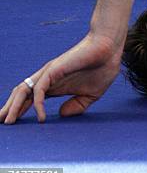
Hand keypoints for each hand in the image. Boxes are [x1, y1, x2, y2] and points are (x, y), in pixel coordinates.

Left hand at [0, 33, 122, 123]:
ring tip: (8, 122)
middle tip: (1, 123)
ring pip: (24, 91)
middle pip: (22, 94)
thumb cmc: (103, 67)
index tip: (12, 122)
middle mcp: (47, 78)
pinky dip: (36, 104)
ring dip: (14, 107)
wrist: (110, 48)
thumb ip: (78, 105)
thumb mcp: (92, 94)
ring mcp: (49, 73)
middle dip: (10, 109)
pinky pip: (40, 90)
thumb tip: (62, 114)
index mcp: (55, 84)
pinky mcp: (54, 70)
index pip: (31, 98)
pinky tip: (40, 117)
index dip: (20, 109)